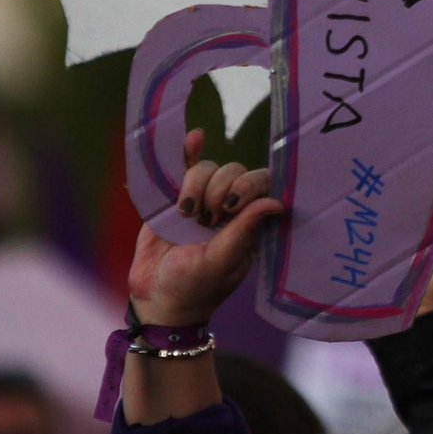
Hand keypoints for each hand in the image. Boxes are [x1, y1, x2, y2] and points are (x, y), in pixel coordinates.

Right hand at [127, 129, 281, 325]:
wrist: (155, 296)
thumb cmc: (195, 287)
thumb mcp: (220, 263)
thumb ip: (244, 232)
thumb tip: (277, 202)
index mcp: (250, 223)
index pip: (262, 187)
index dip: (248, 186)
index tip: (229, 208)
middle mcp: (230, 207)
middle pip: (235, 172)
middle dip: (219, 189)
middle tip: (205, 219)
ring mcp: (203, 198)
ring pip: (209, 169)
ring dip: (196, 184)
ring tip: (186, 213)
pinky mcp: (176, 196)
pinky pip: (185, 166)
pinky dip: (189, 151)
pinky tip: (194, 137)